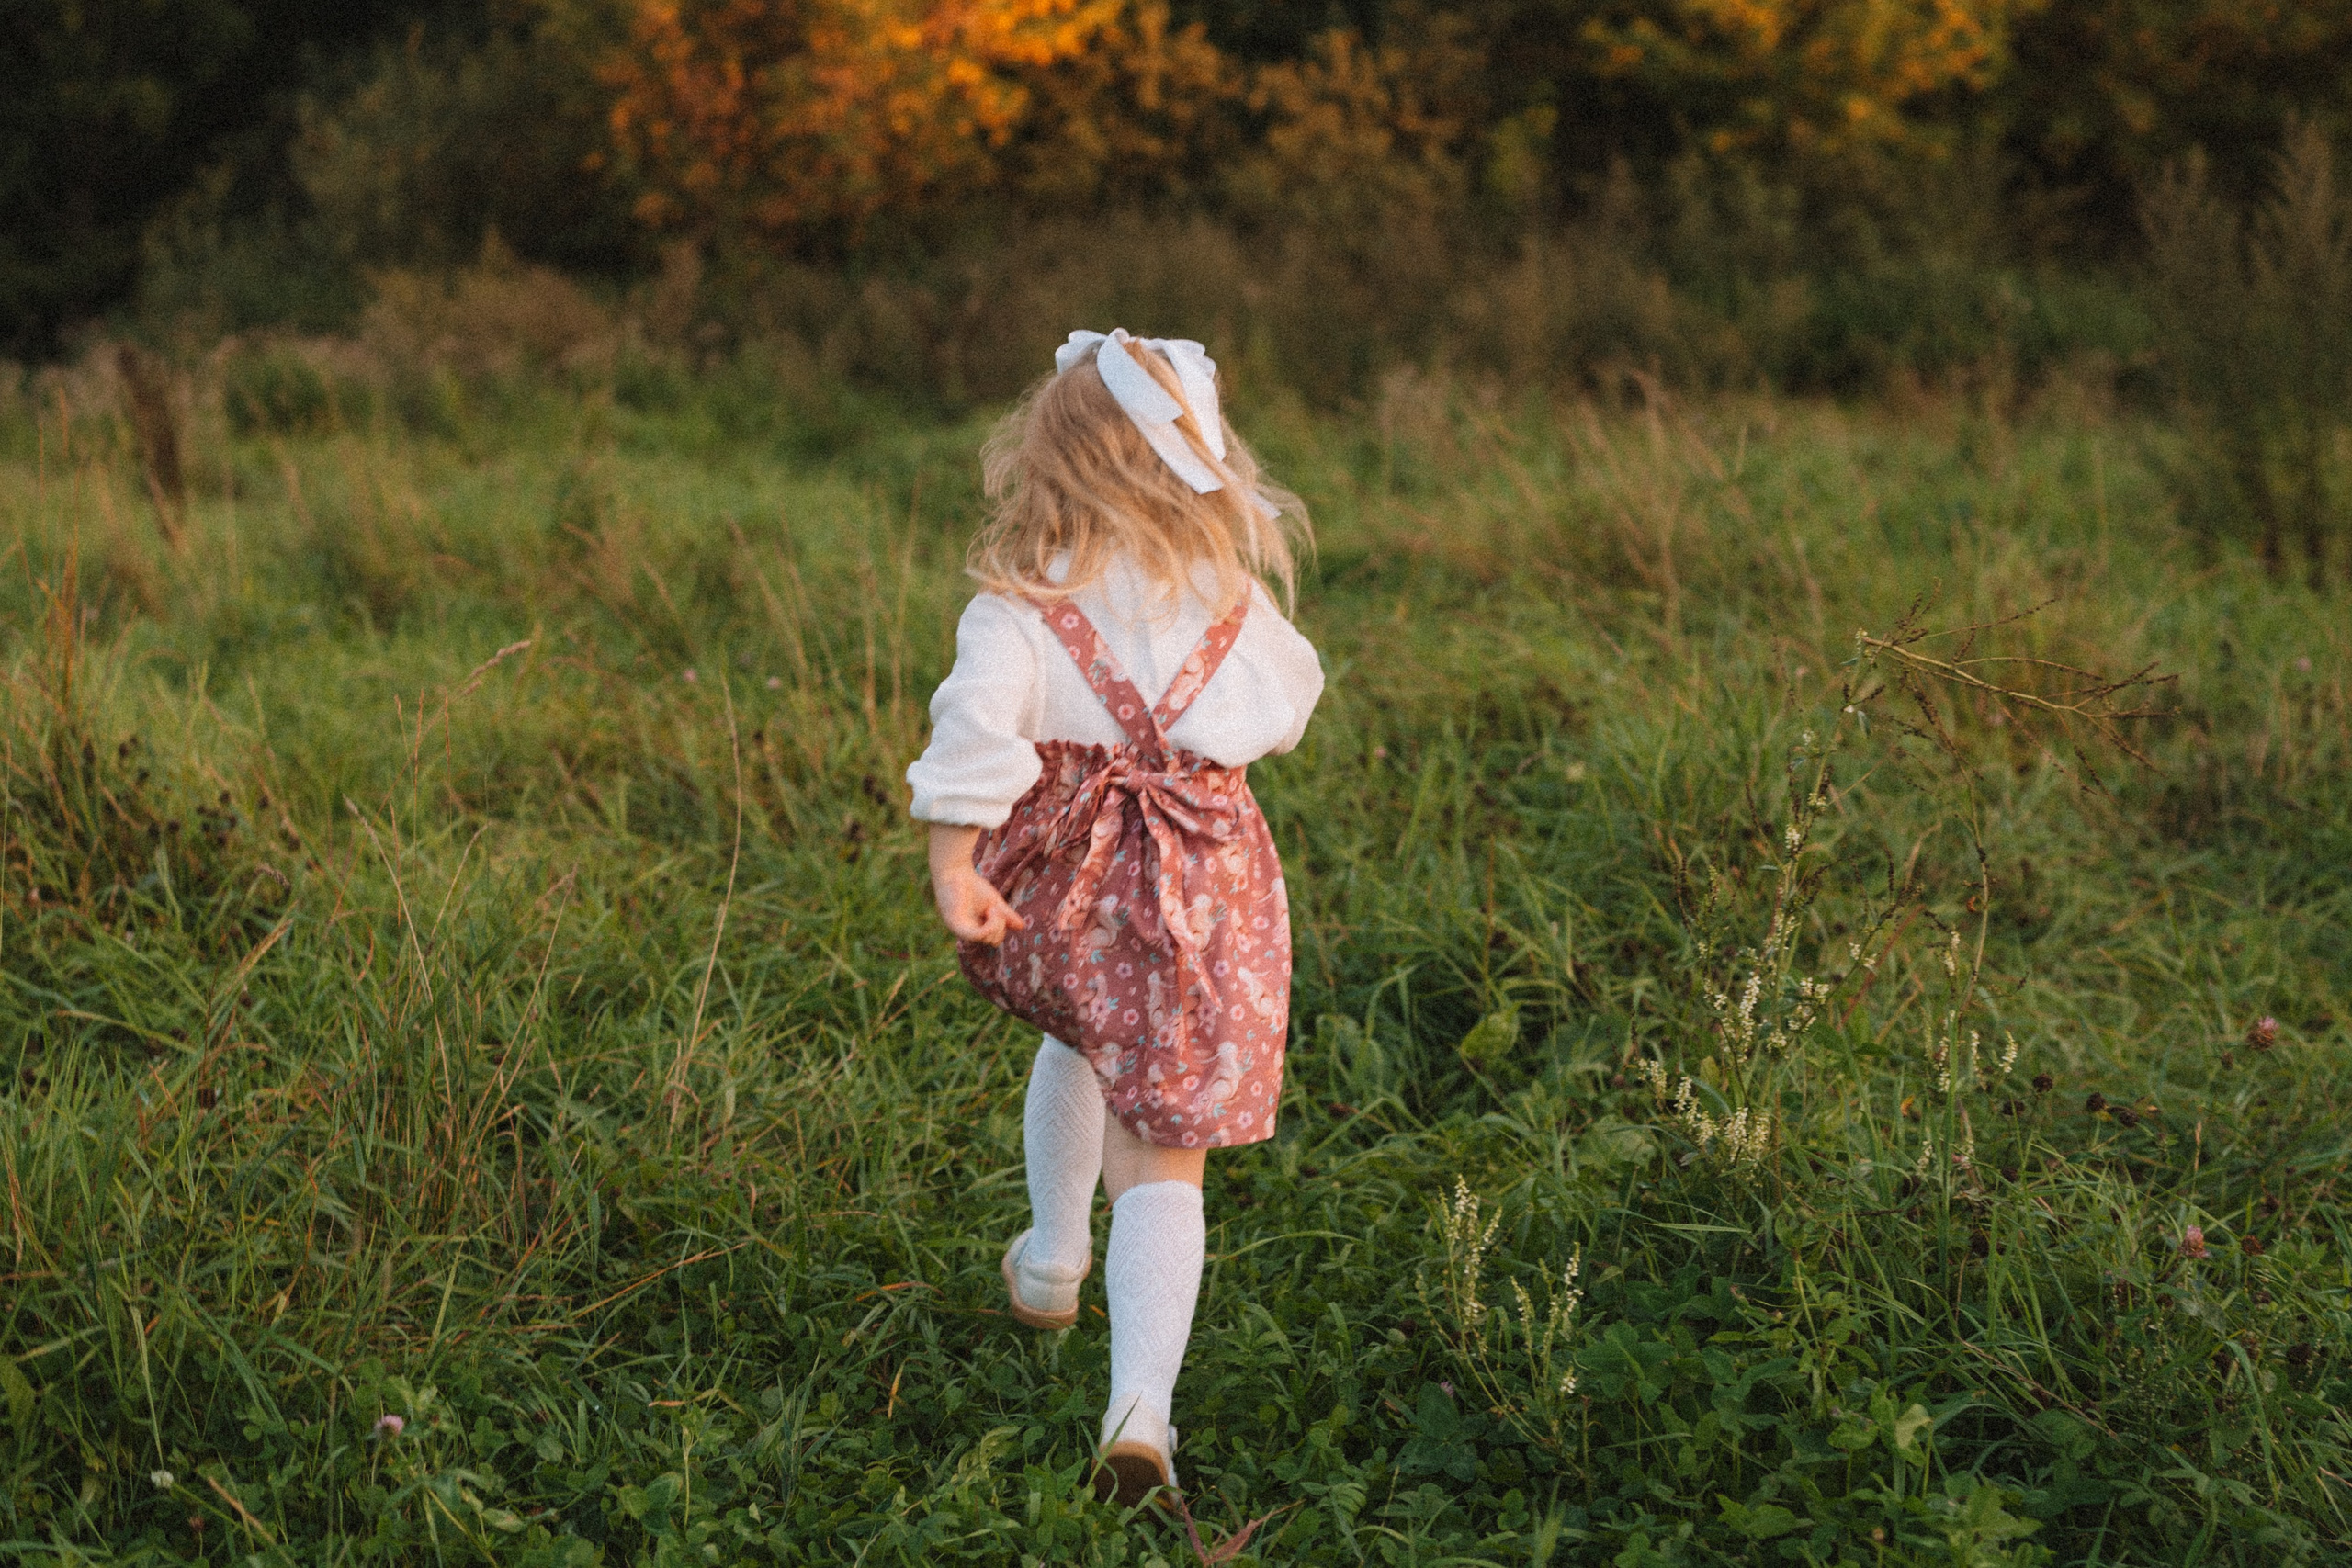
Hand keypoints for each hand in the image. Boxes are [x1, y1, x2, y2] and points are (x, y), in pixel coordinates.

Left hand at [927, 825, 1027, 945]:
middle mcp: (968, 932)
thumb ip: (1006, 915)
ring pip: (986, 939)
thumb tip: (1022, 927)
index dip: (1001, 927)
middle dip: (1000, 926)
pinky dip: (988, 928)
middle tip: (994, 908)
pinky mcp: (955, 925)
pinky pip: (976, 936)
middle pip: (992, 941)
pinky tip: (990, 912)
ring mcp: (961, 930)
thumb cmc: (972, 885)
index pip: (994, 938)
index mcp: (976, 928)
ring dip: (995, 923)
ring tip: (990, 908)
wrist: (955, 871)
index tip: (997, 908)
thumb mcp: (994, 902)